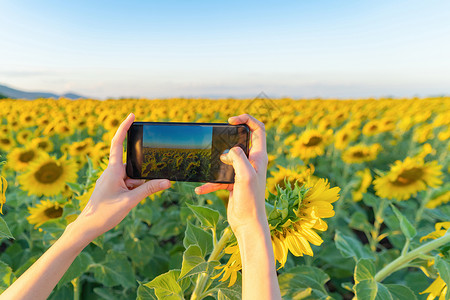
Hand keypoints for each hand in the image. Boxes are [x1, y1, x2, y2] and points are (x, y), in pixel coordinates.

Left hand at [69, 113, 170, 242]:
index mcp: (113, 170)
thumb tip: (166, 182)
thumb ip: (149, 190)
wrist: (86, 228)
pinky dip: (134, 190)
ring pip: (131, 176)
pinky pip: (127, 183)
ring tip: (131, 200)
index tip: (132, 115)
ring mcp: (111, 180)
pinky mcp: (111, 188)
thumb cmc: (104, 214)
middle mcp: (111, 172)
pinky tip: (131, 201)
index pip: (117, 142)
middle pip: (131, 164)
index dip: (124, 127)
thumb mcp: (130, 201)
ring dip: (137, 185)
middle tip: (138, 188)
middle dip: (141, 173)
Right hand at [195, 114, 267, 236]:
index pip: (258, 129)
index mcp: (259, 157)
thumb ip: (238, 158)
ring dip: (217, 161)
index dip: (247, 120)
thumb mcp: (245, 175)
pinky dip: (210, 182)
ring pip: (228, 159)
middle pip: (242, 141)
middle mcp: (252, 163)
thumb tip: (228, 151)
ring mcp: (242, 173)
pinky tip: (200, 188)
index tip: (231, 120)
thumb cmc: (251, 201)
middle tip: (217, 137)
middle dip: (229, 137)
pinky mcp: (233, 183)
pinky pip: (219, 178)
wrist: (248, 224)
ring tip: (209, 162)